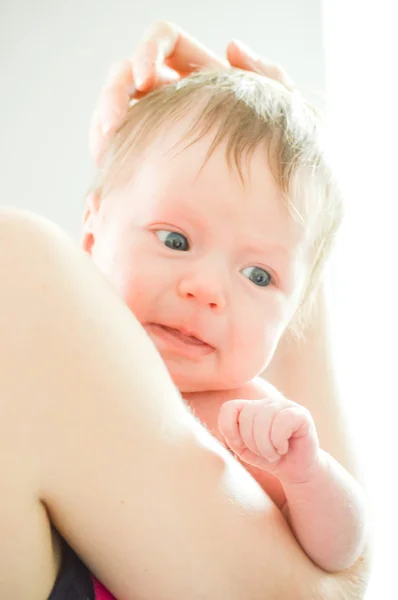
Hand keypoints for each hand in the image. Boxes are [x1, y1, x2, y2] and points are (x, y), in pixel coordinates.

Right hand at [89, 21, 294, 163]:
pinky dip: (105, 149)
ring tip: (105, 150)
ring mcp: (153, 122)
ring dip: (103, 121)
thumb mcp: (285, 113)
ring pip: (115, 107)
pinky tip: (108, 166)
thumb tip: (230, 47)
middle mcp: (172, 93)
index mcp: (200, 74)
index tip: (145, 78)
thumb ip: (267, 75)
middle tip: (114, 125)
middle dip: (115, 93)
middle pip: (129, 72)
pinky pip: (115, 142)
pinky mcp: (142, 151)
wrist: (270, 197)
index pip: (165, 42)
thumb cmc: (280, 153)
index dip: (149, 50)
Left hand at [218, 391, 319, 483]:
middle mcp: (267, 402)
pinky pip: (282, 421)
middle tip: (264, 454)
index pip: (229, 408)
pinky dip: (279, 441)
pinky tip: (283, 448)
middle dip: (252, 442)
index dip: (228, 428)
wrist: (297, 470)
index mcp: (251, 408)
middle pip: (246, 416)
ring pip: (263, 418)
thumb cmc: (270, 458)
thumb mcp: (245, 450)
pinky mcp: (301, 414)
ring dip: (266, 445)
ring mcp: (285, 405)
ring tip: (274, 453)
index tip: (239, 444)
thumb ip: (233, 438)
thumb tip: (231, 433)